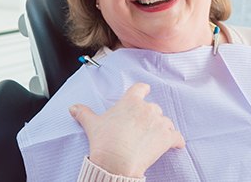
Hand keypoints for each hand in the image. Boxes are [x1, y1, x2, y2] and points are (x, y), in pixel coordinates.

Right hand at [69, 82, 184, 177]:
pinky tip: (175, 145)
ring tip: (153, 139)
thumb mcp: (92, 124)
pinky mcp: (167, 137)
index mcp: (130, 101)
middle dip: (148, 117)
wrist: (116, 161)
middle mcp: (147, 108)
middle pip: (153, 108)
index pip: (140, 88)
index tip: (144, 91)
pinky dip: (176, 141)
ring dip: (162, 128)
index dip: (143, 90)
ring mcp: (159, 122)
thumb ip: (84, 113)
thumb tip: (73, 108)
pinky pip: (176, 137)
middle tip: (140, 129)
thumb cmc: (105, 142)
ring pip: (165, 122)